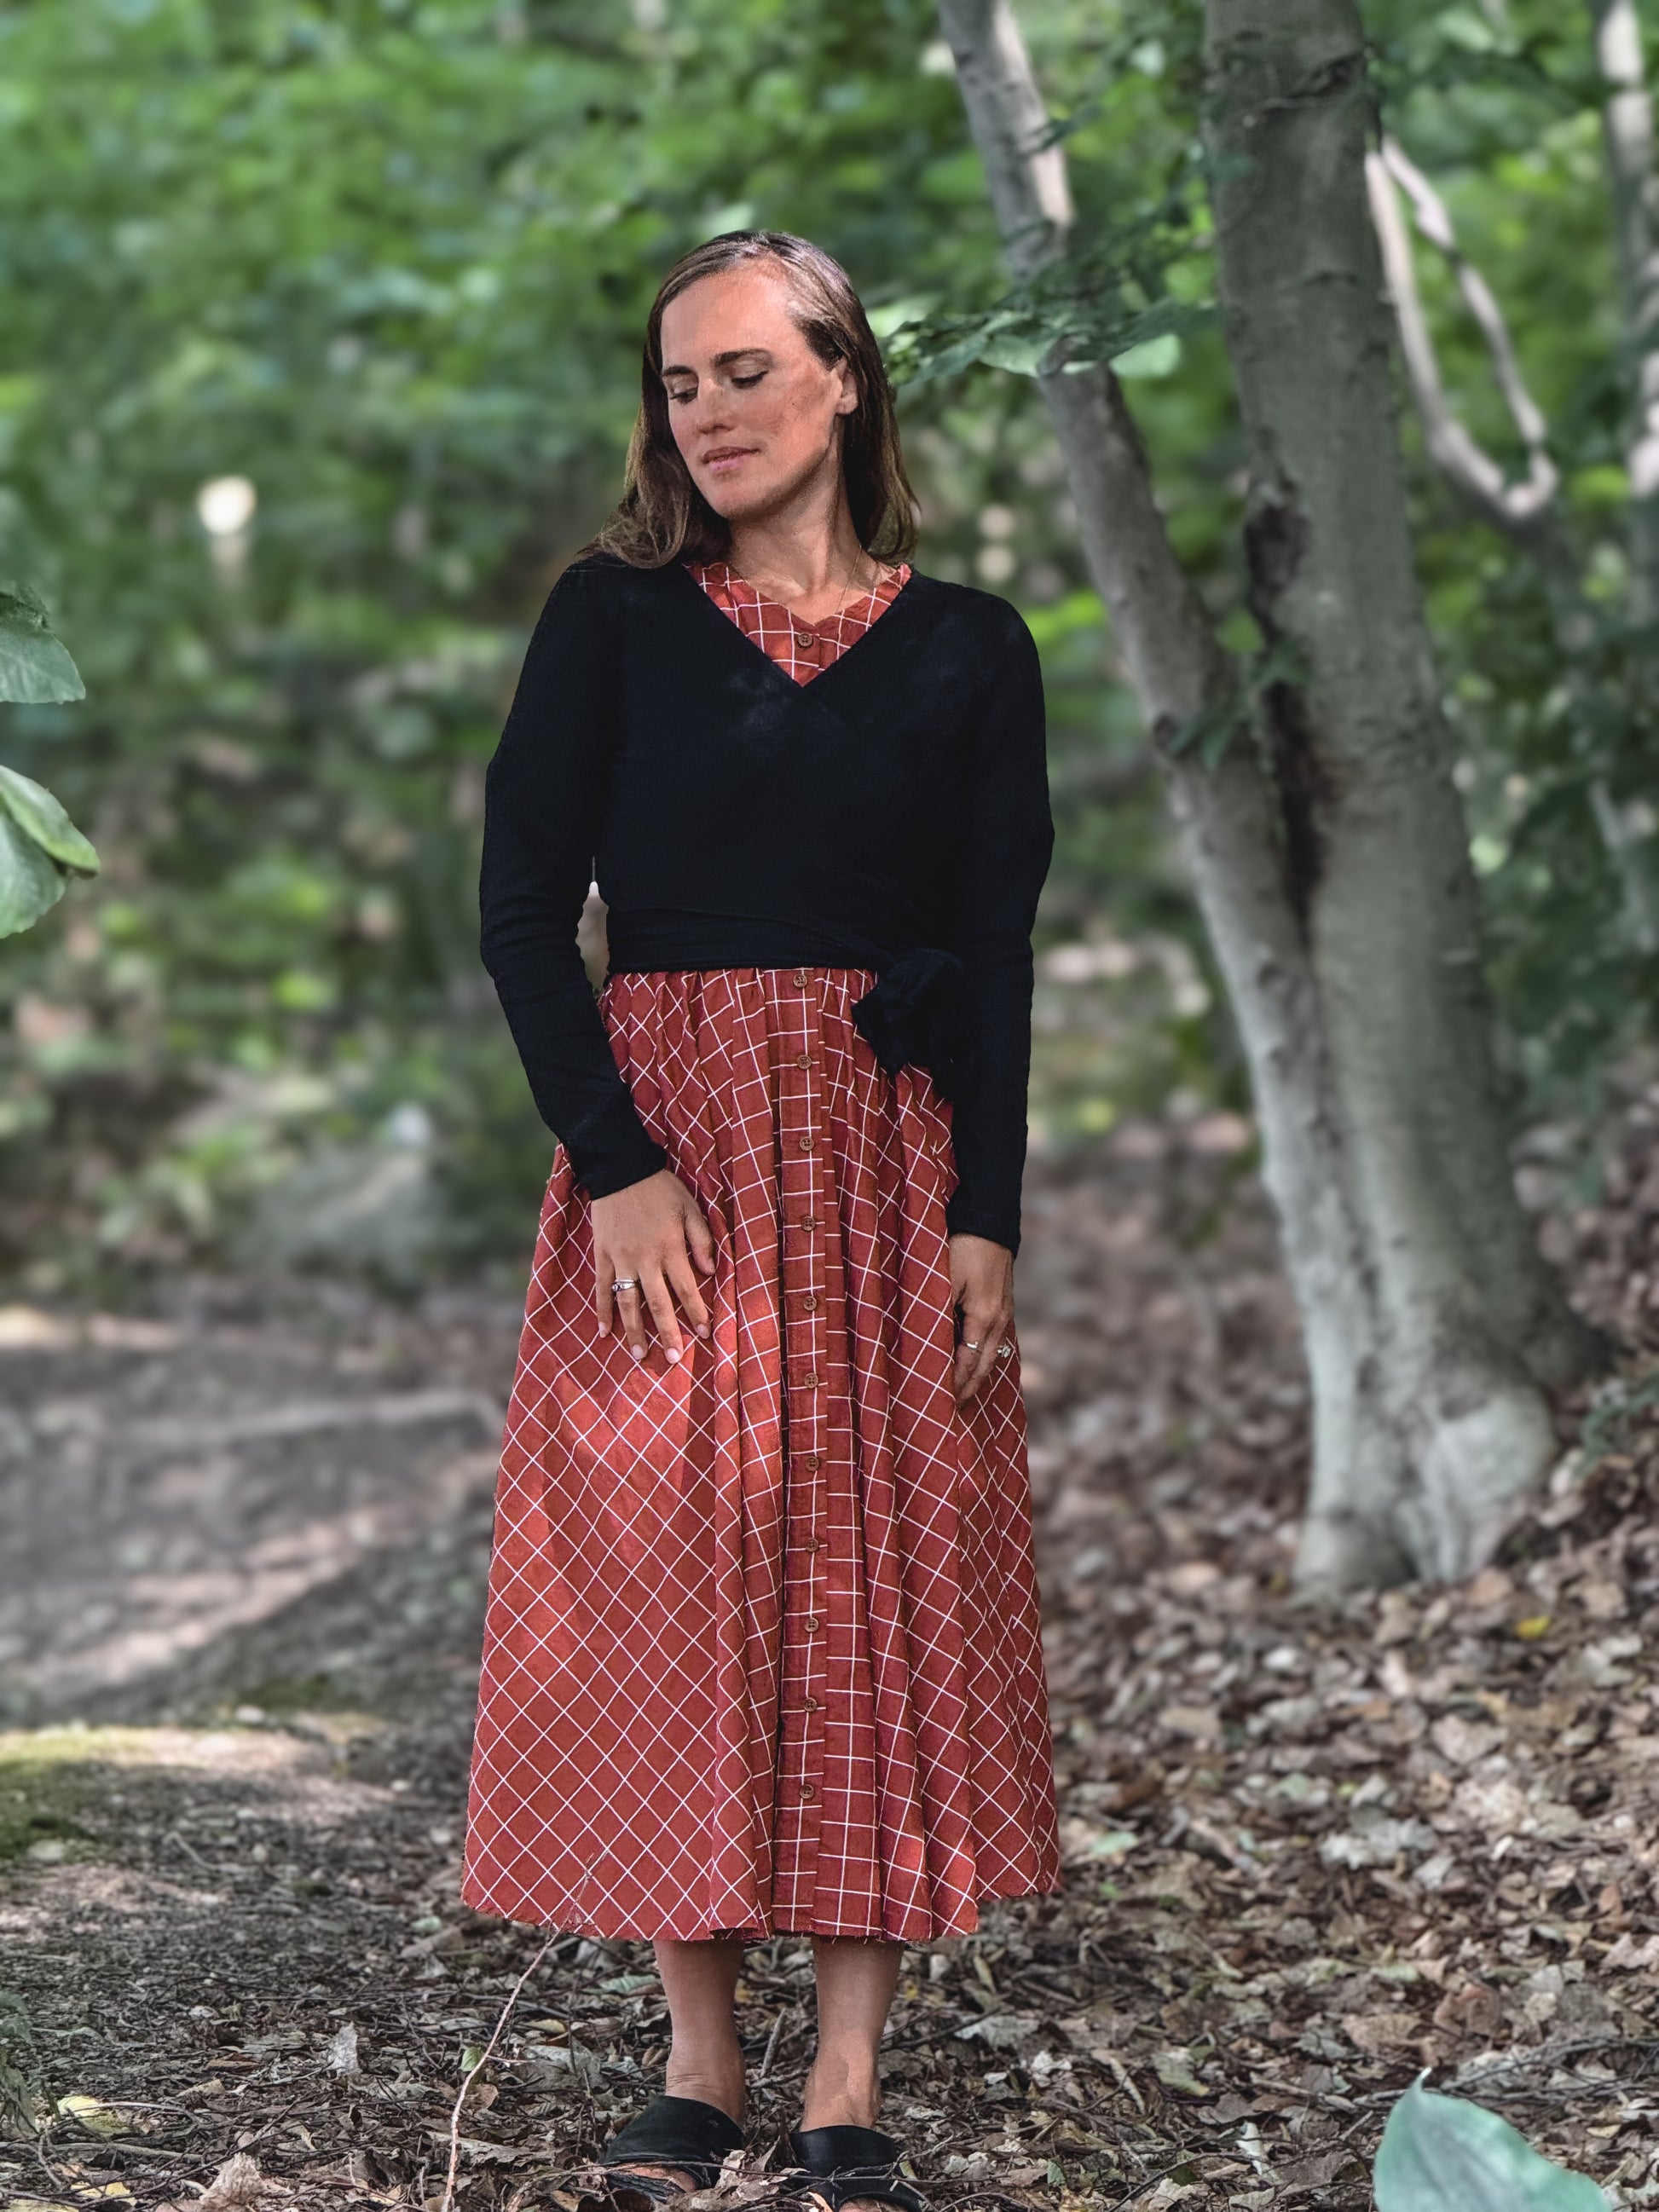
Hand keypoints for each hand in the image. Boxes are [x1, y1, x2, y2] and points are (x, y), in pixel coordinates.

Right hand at [592, 1169, 716, 1364]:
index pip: (687, 1288)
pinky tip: (605, 1333)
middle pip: (658, 1303)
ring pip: (628, 1302)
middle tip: (673, 1358)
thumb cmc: (660, 1188)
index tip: (705, 1333)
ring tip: (640, 1354)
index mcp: (670, 1247)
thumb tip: (710, 1271)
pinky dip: (603, 1311)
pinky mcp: (602, 1255)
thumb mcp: (690, 1207)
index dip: (697, 1312)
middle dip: (668, 1332)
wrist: (621, 1168)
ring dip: (634, 1331)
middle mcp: (646, 1258)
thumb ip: (702, 1239)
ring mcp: (621, 1258)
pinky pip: (602, 1288)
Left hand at [950, 1232, 1014, 1405]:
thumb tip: (928, 1347)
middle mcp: (999, 1320)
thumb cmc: (963, 1247)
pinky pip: (995, 1341)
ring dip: (977, 1375)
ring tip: (964, 1394)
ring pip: (992, 1354)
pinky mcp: (1003, 1304)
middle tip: (953, 1409)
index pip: (967, 1362)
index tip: (941, 1402)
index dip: (954, 1384)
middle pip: (984, 1365)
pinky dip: (983, 1357)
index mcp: (984, 1318)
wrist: (989, 1221)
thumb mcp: (944, 1280)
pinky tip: (976, 1362)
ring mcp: (1004, 1313)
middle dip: (968, 1388)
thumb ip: (937, 1314)